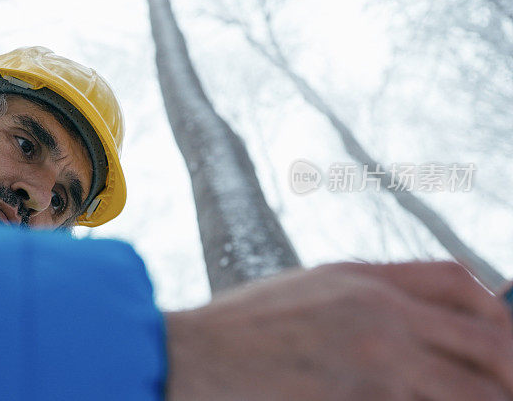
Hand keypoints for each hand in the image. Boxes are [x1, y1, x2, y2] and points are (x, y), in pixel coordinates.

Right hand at [164, 261, 512, 400]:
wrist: (187, 356)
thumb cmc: (233, 332)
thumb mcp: (301, 293)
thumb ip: (358, 301)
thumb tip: (406, 323)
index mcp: (359, 277)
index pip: (455, 281)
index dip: (493, 311)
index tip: (499, 338)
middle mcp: (378, 309)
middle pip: (485, 337)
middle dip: (507, 369)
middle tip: (505, 388)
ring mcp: (375, 355)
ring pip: (474, 386)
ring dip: (485, 397)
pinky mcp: (361, 395)